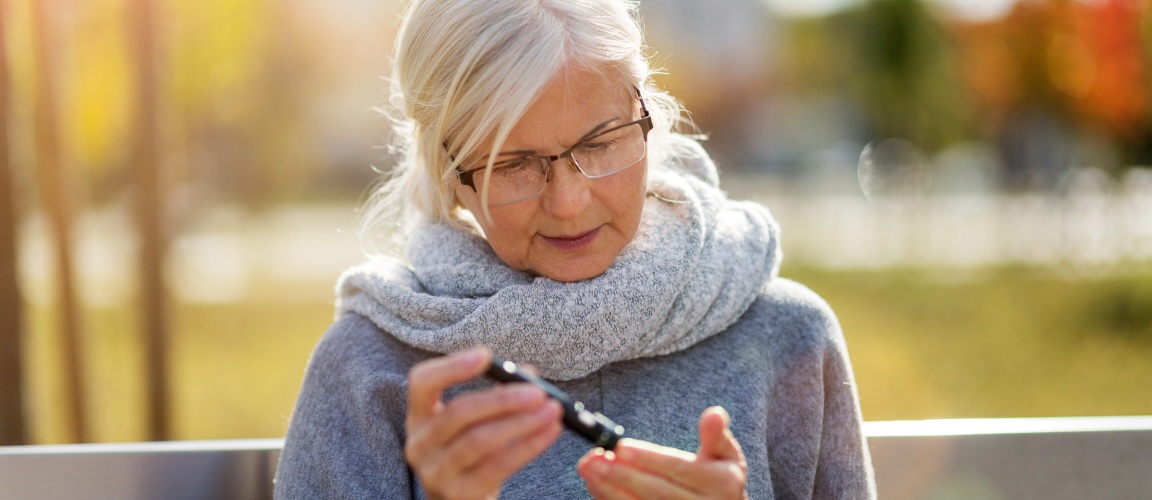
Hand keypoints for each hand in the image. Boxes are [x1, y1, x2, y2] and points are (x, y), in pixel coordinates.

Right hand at [405, 346, 563, 499]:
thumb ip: (496, 393)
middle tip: (538, 393)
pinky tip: (548, 433)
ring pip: (479, 441)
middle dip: (502, 400)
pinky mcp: (458, 494)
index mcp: (420, 415)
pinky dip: (528, 447)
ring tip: (551, 411)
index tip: (486, 355)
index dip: (452, 367)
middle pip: (458, 413)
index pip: (422, 382)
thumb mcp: (474, 422)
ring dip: (521, 423)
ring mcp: (435, 473)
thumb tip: (528, 373)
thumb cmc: (470, 452)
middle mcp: (420, 444)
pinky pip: (497, 466)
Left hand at [577, 406, 747, 498]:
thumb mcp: (726, 454)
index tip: (621, 447)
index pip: (679, 469)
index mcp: (723, 484)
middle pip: (658, 491)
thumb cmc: (718, 478)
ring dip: (612, 490)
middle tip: (594, 459)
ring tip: (589, 471)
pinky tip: (597, 487)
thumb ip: (716, 435)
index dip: (649, 458)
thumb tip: (714, 414)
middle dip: (623, 475)